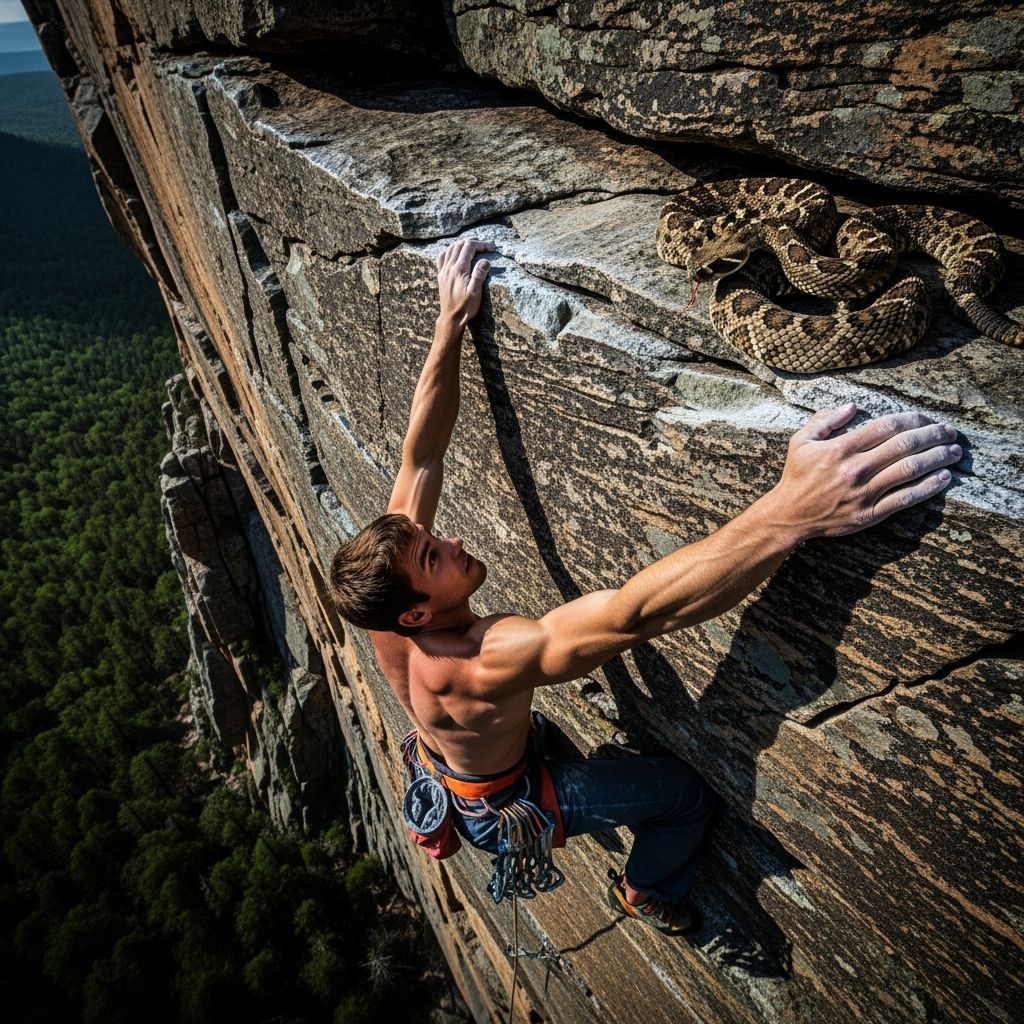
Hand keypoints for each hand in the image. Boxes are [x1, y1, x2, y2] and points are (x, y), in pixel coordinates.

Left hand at [436, 238, 492, 328]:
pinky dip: (449, 250)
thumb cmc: (465, 307)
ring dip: (461, 244)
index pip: (469, 247)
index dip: (481, 244)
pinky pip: (442, 257)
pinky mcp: (441, 276)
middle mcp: (449, 267)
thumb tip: (485, 260)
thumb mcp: (475, 292)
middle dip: (473, 242)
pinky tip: (454, 252)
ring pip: (450, 248)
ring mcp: (443, 271)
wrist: (451, 318)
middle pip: (460, 245)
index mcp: (460, 269)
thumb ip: (479, 275)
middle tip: (484, 245)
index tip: (492, 247)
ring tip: (472, 245)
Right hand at [773, 403, 959, 537]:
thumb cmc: (796, 476)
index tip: (926, 418)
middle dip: (933, 435)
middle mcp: (855, 469)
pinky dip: (928, 487)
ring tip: (954, 451)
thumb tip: (851, 406)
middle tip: (949, 431)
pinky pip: (905, 498)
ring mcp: (864, 492)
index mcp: (840, 448)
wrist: (789, 515)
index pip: (886, 426)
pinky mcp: (870, 513)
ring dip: (937, 458)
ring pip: (910, 470)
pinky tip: (944, 478)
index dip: (912, 419)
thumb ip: (824, 420)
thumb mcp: (800, 441)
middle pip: (904, 445)